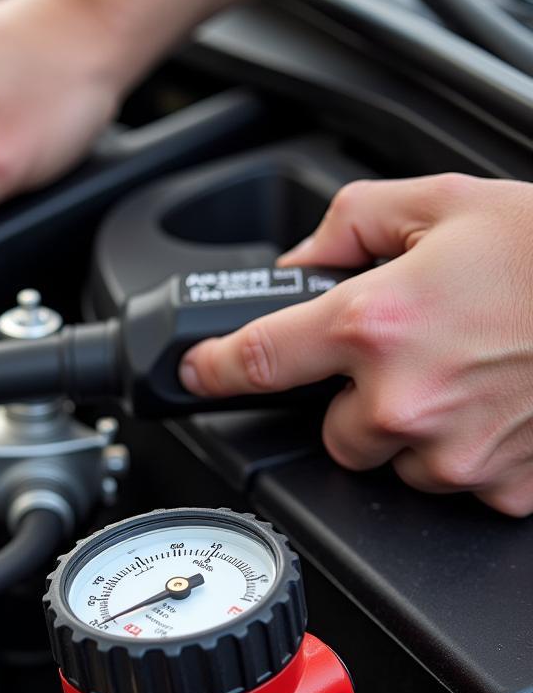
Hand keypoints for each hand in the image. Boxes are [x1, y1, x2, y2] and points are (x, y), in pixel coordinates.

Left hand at [178, 174, 532, 516]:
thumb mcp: (442, 205)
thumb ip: (350, 227)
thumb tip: (300, 263)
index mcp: (374, 323)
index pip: (256, 359)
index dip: (214, 368)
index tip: (196, 374)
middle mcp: (402, 398)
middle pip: (331, 431)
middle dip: (355, 402)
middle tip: (409, 362)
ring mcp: (451, 452)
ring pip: (390, 460)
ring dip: (409, 429)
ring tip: (463, 378)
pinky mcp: (496, 486)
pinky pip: (450, 482)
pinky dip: (463, 452)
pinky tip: (494, 408)